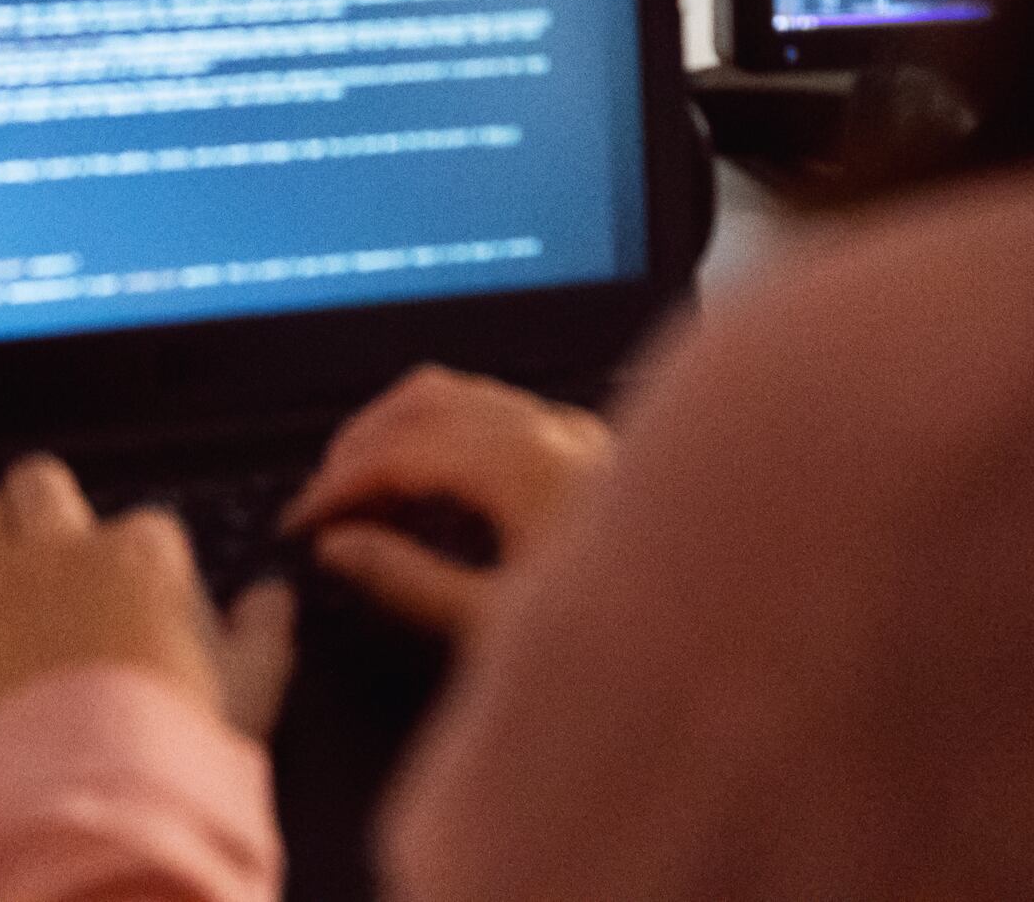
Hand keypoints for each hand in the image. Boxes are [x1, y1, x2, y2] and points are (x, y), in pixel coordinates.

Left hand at [0, 454, 295, 752]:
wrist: (93, 807)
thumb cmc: (174, 751)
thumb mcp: (250, 695)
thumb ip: (263, 636)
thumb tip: (272, 602)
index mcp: (141, 556)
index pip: (147, 525)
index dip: (147, 563)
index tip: (148, 599)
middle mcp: (62, 552)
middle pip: (40, 481)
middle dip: (44, 510)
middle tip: (56, 556)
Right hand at [279, 365, 612, 641]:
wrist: (733, 625)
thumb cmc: (636, 641)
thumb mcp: (499, 628)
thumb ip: (409, 580)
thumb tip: (342, 548)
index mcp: (520, 462)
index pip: (396, 448)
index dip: (334, 483)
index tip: (301, 522)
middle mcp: (552, 429)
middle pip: (422, 399)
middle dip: (358, 444)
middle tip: (319, 498)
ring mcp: (579, 431)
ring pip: (462, 393)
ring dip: (401, 427)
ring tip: (366, 482)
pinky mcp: (597, 447)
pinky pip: (500, 410)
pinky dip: (447, 431)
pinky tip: (440, 479)